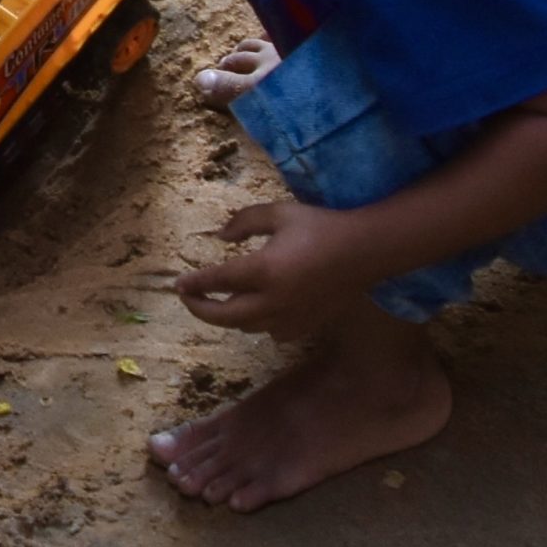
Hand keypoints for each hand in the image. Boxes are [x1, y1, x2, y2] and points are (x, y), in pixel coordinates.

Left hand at [174, 201, 372, 340]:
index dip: (194, 284)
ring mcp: (291, 317)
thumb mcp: (279, 213)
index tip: (178, 284)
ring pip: (247, 327)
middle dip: (200, 310)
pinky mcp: (307, 324)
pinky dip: (257, 324)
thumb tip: (220, 236)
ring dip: (228, 317)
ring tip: (218, 303)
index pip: (218, 282)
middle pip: (225, 316)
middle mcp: (273, 300)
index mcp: (263, 270)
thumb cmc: (321, 226)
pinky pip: (272, 332)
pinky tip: (257, 312)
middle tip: (188, 299)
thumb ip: (244, 222)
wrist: (367, 250)